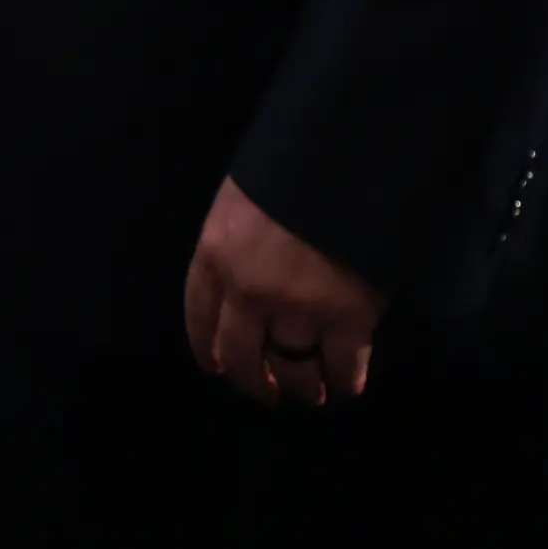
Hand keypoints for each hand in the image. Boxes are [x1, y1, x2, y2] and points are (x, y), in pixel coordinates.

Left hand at [184, 177, 383, 407]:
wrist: (349, 155)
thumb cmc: (292, 163)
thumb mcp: (243, 196)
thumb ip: (237, 241)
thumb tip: (243, 275)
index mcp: (214, 254)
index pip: (198, 316)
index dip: (206, 348)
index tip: (216, 367)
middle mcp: (247, 292)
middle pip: (239, 355)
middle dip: (251, 381)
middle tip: (266, 392)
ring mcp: (297, 310)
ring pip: (291, 370)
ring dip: (301, 388)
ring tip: (312, 393)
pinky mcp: (347, 320)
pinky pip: (342, 367)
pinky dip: (345, 383)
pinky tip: (347, 386)